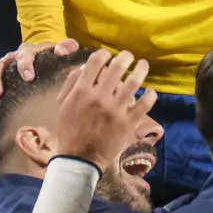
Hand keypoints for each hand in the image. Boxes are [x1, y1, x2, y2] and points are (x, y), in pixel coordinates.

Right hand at [0, 38, 80, 99]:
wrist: (43, 59)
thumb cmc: (54, 58)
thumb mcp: (64, 51)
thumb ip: (68, 47)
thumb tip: (60, 51)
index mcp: (30, 51)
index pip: (26, 54)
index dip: (26, 63)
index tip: (29, 77)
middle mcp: (14, 57)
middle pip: (5, 62)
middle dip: (4, 76)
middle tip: (12, 86)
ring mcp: (4, 66)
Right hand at [52, 48, 155, 171]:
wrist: (79, 158)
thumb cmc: (69, 130)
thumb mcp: (62, 105)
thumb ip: (71, 83)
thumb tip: (84, 67)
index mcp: (82, 91)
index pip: (96, 62)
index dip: (104, 54)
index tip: (108, 55)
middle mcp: (100, 97)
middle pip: (118, 67)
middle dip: (126, 57)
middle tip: (129, 56)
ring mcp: (115, 110)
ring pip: (134, 82)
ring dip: (141, 69)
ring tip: (143, 65)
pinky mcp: (128, 123)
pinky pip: (145, 104)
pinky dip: (150, 95)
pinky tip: (150, 91)